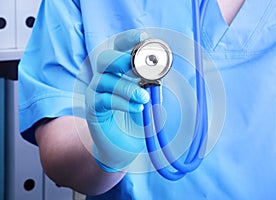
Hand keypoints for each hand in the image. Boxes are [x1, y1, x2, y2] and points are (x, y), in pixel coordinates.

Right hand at [85, 30, 149, 171]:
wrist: (123, 147)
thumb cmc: (136, 119)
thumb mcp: (147, 98)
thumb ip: (151, 84)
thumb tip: (160, 71)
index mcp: (117, 72)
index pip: (118, 49)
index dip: (127, 40)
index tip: (143, 36)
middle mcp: (104, 78)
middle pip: (105, 59)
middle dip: (122, 59)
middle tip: (140, 66)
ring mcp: (96, 93)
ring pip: (106, 81)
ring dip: (128, 88)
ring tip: (145, 97)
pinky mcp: (93, 109)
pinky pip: (104, 100)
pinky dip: (122, 102)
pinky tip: (137, 107)